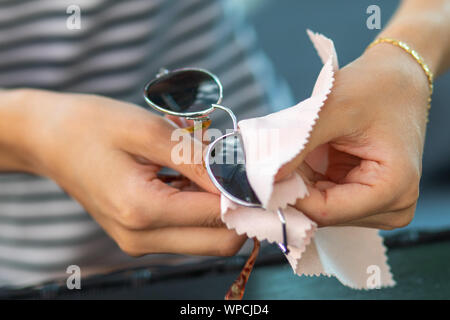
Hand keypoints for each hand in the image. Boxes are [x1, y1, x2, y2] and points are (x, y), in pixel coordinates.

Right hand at [5, 89, 244, 255]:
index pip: (219, 217)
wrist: (50, 139)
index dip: (245, 196)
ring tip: (208, 168)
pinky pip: (186, 232)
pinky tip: (190, 178)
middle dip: (239, 210)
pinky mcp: (139, 237)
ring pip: (206, 240)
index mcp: (143, 210)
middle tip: (239, 172)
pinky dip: (199, 209)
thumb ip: (198, 159)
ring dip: (219, 208)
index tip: (257, 171)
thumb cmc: (93, 126)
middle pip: (219, 243)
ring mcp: (139, 242)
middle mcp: (142, 238)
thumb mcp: (149, 131)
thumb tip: (239, 178)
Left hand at [277, 43, 429, 229]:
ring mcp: (381, 206)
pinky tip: (306, 160)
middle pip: (324, 214)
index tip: (259, 179)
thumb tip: (262, 179)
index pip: (326, 211)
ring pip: (321, 209)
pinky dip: (309, 182)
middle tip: (270, 163)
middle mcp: (394, 207)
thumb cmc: (374, 87)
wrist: (396, 77)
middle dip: (293, 190)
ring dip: (300, 186)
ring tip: (295, 154)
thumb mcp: (331, 110)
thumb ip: (296, 146)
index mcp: (394, 188)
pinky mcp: (368, 199)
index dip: (288, 197)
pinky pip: (326, 199)